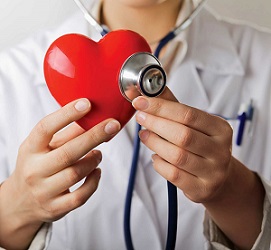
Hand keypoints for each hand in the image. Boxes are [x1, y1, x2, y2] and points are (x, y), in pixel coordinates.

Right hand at [0, 98, 120, 248]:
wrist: (21, 201)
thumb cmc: (37, 166)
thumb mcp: (43, 147)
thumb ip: (67, 133)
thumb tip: (92, 116)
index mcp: (30, 149)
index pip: (46, 128)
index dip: (67, 114)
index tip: (87, 103)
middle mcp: (35, 170)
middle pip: (68, 152)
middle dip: (94, 136)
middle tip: (113, 125)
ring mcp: (44, 191)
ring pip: (77, 173)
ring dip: (94, 160)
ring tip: (98, 153)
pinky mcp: (56, 208)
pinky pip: (81, 196)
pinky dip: (94, 182)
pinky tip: (96, 172)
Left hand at [132, 87, 264, 248]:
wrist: (218, 177)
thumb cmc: (201, 145)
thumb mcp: (194, 124)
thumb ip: (173, 106)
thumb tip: (148, 90)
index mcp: (220, 129)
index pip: (188, 114)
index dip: (161, 107)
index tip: (140, 102)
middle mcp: (220, 150)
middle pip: (182, 135)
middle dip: (155, 124)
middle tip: (140, 118)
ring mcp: (213, 172)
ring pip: (177, 155)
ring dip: (154, 143)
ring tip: (144, 135)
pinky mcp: (201, 189)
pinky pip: (173, 174)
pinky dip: (159, 163)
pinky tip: (155, 156)